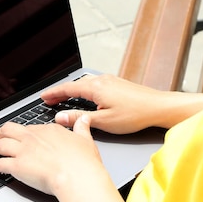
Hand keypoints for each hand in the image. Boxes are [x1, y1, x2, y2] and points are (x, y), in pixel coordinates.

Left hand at [0, 115, 108, 195]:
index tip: (22, 135)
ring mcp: (23, 151)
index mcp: (49, 130)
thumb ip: (81, 128)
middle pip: (10, 130)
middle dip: (1, 133)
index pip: (31, 128)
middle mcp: (33, 137)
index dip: (24, 132)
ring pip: (0, 144)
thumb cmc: (83, 162)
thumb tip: (83, 119)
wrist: (76, 176)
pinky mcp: (17, 166)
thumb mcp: (86, 140)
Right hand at [41, 74, 168, 133]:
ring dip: (73, 91)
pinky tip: (85, 97)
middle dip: (60, 92)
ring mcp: (111, 80)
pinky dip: (84, 90)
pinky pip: (95, 85)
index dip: (53, 93)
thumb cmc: (135, 115)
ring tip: (64, 99)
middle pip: (75, 85)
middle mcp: (102, 80)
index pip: (67, 88)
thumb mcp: (103, 121)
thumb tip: (60, 117)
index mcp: (95, 88)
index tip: (43, 97)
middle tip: (49, 100)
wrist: (159, 107)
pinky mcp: (118, 84)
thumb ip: (80, 119)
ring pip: (85, 84)